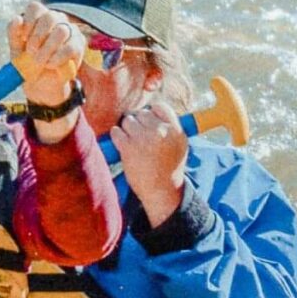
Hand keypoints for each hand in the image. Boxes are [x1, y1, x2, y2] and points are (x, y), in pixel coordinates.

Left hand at [9, 0, 85, 111]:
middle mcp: (56, 19)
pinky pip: (69, 48)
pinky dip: (56, 59)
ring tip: (39, 62)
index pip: (35, 7)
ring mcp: (70, 30)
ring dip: (47, 49)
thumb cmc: (28, 63)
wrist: (40, 84)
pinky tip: (50, 65)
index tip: (23, 38)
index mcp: (39, 17)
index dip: (28, 22)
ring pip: (61, 31)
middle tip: (31, 52)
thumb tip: (18, 18)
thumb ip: (14, 33)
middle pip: (50, 17)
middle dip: (38, 36)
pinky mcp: (79, 44)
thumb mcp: (16, 49)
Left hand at [114, 103, 188, 224]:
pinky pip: (116, 132)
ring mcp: (143, 139)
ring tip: (133, 143)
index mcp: (175, 130)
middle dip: (139, 123)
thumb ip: (170, 126)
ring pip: (128, 121)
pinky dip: (117, 136)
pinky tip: (123, 144)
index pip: (159, 106)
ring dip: (127, 130)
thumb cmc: (170, 168)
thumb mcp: (179, 145)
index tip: (149, 123)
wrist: (162, 191)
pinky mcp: (128, 148)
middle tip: (140, 137)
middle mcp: (160, 132)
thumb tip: (151, 109)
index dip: (152, 113)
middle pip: (142, 113)